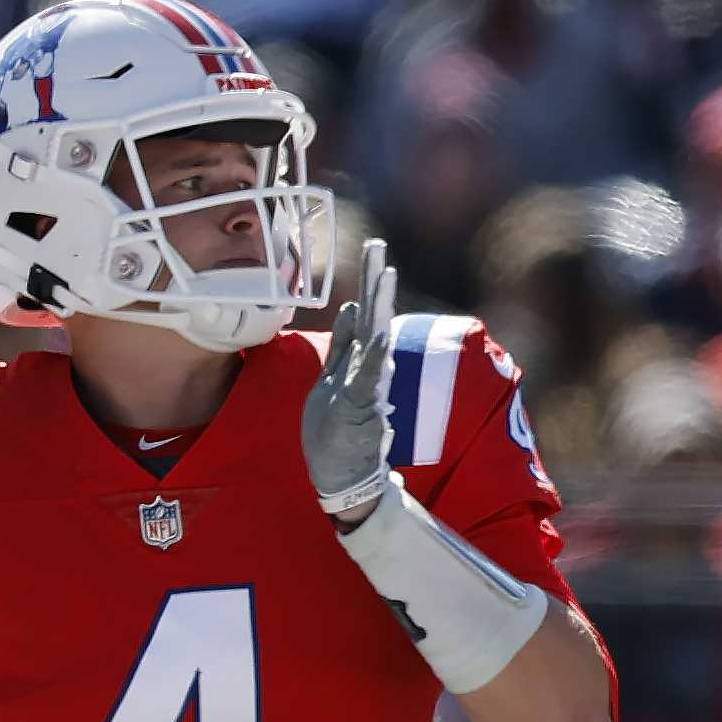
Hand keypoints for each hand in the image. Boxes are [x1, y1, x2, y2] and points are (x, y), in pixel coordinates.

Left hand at [300, 235, 397, 522]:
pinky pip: (368, 378)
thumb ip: (345, 345)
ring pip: (374, 339)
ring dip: (379, 308)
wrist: (344, 473)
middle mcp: (368, 367)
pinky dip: (374, 357)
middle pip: (372, 316)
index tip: (374, 249)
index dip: (368, 283)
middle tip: (379, 248)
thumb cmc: (339, 429)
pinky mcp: (363, 408)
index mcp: (358, 359)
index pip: (365, 312)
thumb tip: (351, 307)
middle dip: (374, 282)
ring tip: (385, 275)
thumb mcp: (335, 378)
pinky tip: (379, 335)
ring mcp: (368, 386)